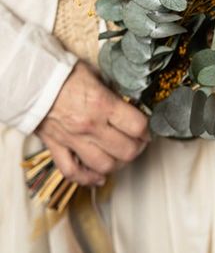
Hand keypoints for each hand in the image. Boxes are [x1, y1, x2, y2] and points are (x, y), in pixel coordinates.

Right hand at [36, 61, 149, 186]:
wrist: (31, 80)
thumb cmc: (62, 73)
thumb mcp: (95, 75)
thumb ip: (112, 91)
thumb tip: (130, 101)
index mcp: (102, 104)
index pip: (137, 126)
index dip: (146, 129)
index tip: (146, 128)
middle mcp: (90, 126)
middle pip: (125, 150)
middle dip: (137, 148)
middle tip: (138, 142)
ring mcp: (73, 140)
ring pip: (104, 165)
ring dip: (117, 163)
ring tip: (121, 155)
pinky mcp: (57, 147)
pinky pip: (73, 172)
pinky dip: (88, 178)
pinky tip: (99, 176)